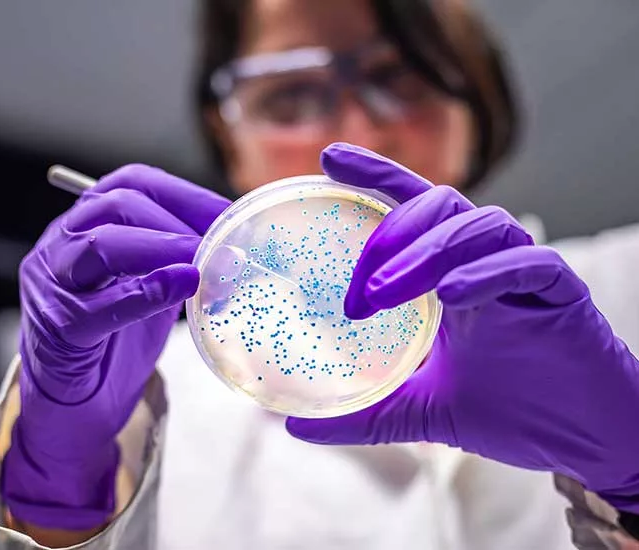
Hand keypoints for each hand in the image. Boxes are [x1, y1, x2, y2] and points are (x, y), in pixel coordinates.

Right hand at [2, 164, 229, 528]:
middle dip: (175, 220)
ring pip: (100, 245)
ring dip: (161, 247)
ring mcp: (52, 286)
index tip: (228, 213)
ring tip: (202, 260)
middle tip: (221, 241)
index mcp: (83, 226)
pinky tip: (181, 286)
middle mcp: (60, 246)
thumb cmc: (112, 342)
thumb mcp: (149, 287)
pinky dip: (145, 292)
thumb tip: (234, 246)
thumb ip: (177, 262)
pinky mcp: (58, 329)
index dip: (183, 193)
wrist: (73, 405)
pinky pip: (100, 305)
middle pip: (115, 206)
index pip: (131, 184)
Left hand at [286, 144, 638, 511]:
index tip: (327, 158)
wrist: (584, 440)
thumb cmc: (513, 411)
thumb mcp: (421, 412)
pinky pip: (527, 263)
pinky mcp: (562, 294)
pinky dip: (486, 272)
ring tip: (383, 293)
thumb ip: (365, 413)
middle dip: (391, 233)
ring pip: (479, 225)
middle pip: (440, 205)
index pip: (412, 207)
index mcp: (452, 275)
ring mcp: (524, 274)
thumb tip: (297, 426)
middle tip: (357, 287)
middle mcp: (485, 263)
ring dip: (426, 252)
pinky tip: (452, 295)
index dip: (375, 176)